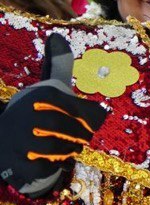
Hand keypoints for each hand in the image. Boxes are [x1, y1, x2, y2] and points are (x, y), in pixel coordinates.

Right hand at [0, 35, 106, 196]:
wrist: (4, 140)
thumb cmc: (35, 110)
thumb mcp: (47, 86)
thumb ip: (58, 65)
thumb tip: (56, 36)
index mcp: (42, 95)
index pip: (82, 113)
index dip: (87, 121)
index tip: (85, 123)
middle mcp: (28, 114)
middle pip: (74, 132)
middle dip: (77, 138)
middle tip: (73, 138)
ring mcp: (20, 139)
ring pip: (62, 150)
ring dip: (66, 151)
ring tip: (62, 146)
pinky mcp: (17, 162)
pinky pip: (47, 168)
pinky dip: (51, 167)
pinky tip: (47, 160)